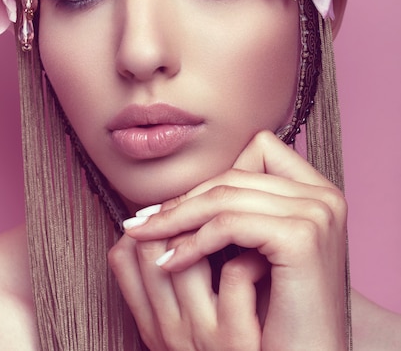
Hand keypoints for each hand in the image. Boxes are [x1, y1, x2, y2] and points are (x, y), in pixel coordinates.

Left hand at [109, 131, 347, 350]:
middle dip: (184, 199)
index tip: (176, 205)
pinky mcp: (301, 236)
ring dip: (178, 218)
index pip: (258, 151)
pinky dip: (194, 241)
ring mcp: (316, 213)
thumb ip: (243, 211)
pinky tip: (171, 261)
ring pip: (226, 196)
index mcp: (317, 192)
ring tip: (146, 238)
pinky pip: (230, 225)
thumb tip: (192, 188)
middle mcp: (323, 195)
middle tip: (143, 221)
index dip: (214, 178)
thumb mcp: (260, 251)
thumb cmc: (278, 315)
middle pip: (235, 175)